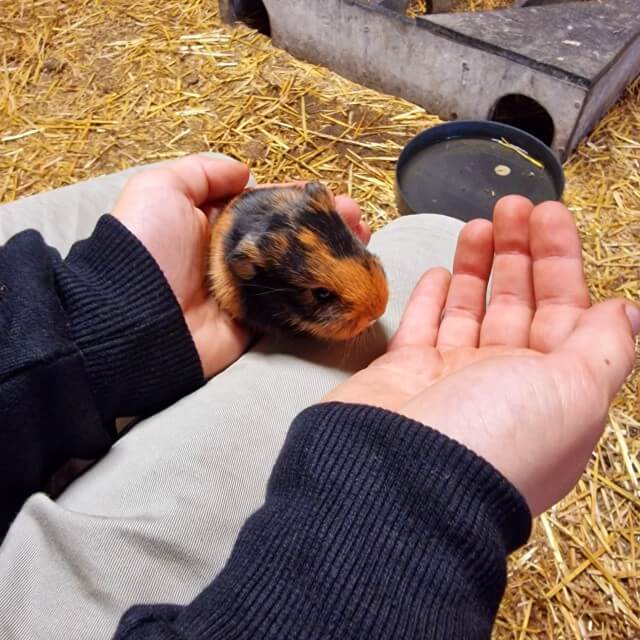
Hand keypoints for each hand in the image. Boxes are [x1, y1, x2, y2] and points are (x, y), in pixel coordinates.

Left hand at [112, 155, 369, 376]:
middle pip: (291, 238)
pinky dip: (322, 294)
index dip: (299, 200)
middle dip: (326, 227)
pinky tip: (348, 280)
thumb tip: (245, 169)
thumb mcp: (161, 189)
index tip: (329, 195)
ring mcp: (249, 291)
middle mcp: (236, 256)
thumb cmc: (147, 248)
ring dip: (333, 258)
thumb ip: (203, 172)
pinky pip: (295, 306)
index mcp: (215, 223)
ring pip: (300, 271)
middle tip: (358, 221)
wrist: (134, 319)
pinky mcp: (257, 323)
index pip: (267, 206)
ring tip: (364, 243)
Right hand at [325, 197, 638, 515]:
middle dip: (519, 252)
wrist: (397, 482)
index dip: (561, 261)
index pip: (566, 313)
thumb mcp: (573, 393)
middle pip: (518, 305)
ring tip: (478, 224)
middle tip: (511, 204)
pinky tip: (439, 271)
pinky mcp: (405, 374)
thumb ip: (604, 348)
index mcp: (552, 392)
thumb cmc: (494, 440)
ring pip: (469, 309)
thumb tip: (625, 311)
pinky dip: (431, 298)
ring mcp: (450, 379)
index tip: (549, 215)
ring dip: (476, 266)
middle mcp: (504, 386)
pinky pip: (422, 326)